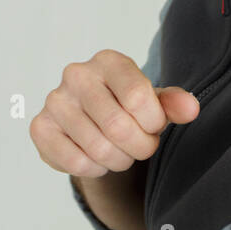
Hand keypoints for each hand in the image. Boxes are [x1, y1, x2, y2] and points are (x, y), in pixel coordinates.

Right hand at [29, 49, 199, 176]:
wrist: (92, 119)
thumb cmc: (128, 106)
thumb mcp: (154, 102)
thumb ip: (174, 103)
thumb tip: (190, 108)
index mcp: (109, 61)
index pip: (139, 99)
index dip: (153, 124)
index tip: (152, 126)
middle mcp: (77, 74)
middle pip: (119, 127)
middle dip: (138, 147)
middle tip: (139, 146)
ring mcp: (55, 100)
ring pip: (99, 149)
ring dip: (118, 160)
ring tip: (119, 151)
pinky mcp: (40, 127)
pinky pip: (76, 162)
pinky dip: (94, 169)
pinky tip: (96, 157)